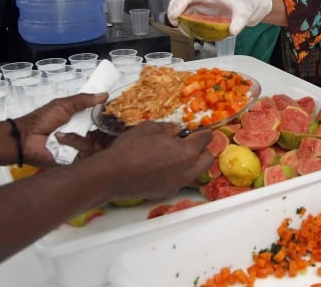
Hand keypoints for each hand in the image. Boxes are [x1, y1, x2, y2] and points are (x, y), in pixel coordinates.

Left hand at [16, 93, 108, 166]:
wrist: (25, 139)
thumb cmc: (39, 121)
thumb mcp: (63, 104)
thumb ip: (84, 99)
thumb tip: (103, 95)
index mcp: (80, 120)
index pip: (100, 119)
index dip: (107, 116)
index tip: (113, 110)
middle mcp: (82, 134)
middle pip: (103, 134)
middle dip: (102, 128)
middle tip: (97, 124)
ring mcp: (79, 147)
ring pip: (96, 143)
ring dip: (78, 136)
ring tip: (63, 133)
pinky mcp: (75, 160)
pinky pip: (86, 153)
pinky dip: (73, 144)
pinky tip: (61, 140)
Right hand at [98, 123, 213, 200]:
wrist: (113, 175)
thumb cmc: (131, 149)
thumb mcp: (150, 128)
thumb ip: (168, 128)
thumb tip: (175, 131)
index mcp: (188, 151)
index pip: (207, 138)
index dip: (202, 132)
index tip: (198, 130)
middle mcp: (188, 170)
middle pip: (207, 158)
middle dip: (202, 149)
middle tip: (190, 142)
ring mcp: (178, 183)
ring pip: (196, 172)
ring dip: (192, 163)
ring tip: (176, 155)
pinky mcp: (167, 192)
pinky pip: (180, 181)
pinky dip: (178, 173)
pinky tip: (164, 167)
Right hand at [167, 0, 271, 34]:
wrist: (249, 7)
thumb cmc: (245, 5)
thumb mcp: (244, 13)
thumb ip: (239, 22)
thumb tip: (232, 31)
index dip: (177, 5)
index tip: (175, 17)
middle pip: (179, 0)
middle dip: (172, 10)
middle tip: (175, 24)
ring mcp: (200, 6)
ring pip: (181, 8)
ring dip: (177, 18)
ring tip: (182, 30)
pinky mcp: (201, 13)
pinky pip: (187, 17)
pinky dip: (184, 24)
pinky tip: (189, 32)